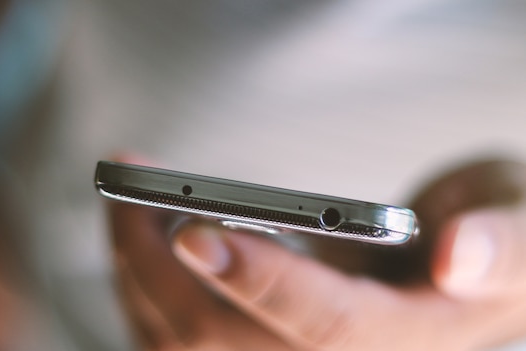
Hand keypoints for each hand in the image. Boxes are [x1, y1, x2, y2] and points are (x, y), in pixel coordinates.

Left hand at [109, 158, 525, 349]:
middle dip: (158, 259)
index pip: (319, 323)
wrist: (462, 271)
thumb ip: (503, 244)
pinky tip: (136, 239)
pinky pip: (179, 338)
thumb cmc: (492, 242)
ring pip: (185, 342)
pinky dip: (143, 288)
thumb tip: (457, 254)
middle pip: (222, 334)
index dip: (257, 279)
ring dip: (137, 269)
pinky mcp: (260, 343)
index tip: (194, 226)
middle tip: (128, 180)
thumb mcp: (521, 226)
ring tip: (123, 196)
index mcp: (399, 336)